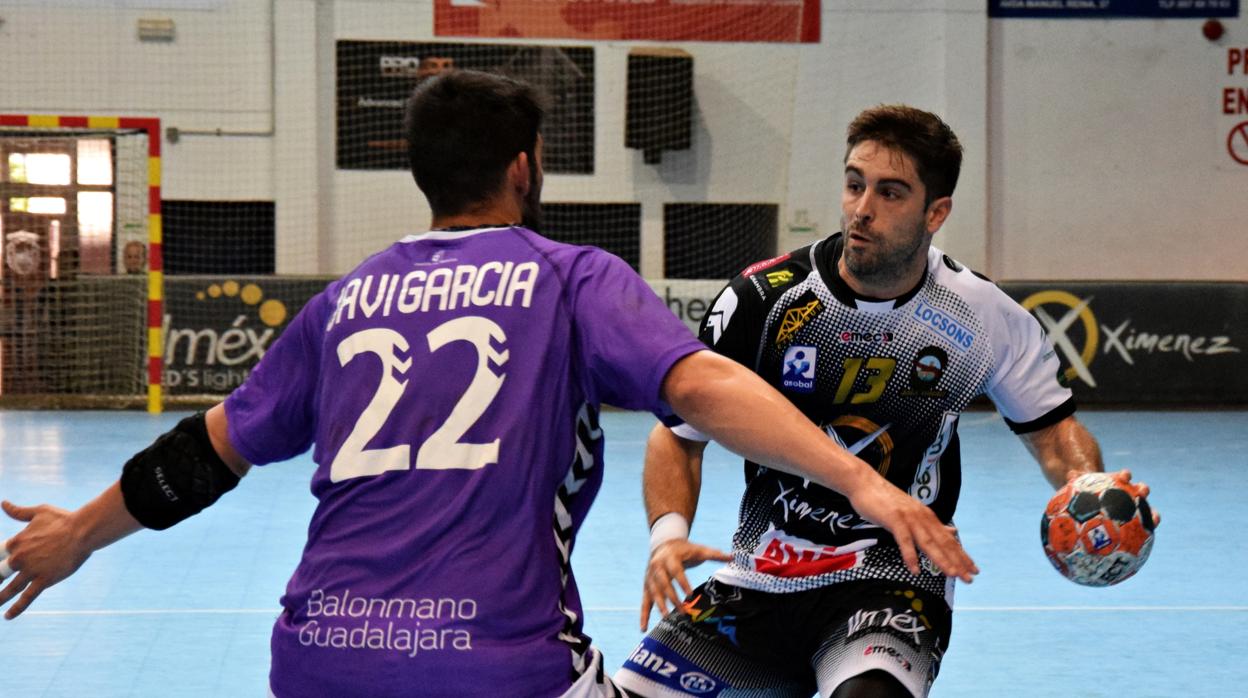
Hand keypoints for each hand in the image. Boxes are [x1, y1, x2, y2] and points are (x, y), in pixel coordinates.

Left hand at [0, 501, 93, 619]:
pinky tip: (7, 616)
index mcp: (16, 542)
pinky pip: (27, 597)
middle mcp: (19, 558)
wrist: (82, 531)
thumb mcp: (39, 512)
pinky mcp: (44, 580)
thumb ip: (18, 511)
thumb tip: (3, 504)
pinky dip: (16, 608)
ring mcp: (31, 571)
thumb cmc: (63, 519)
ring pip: (8, 589)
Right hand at [640, 539, 731, 630]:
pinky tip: (644, 628)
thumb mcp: (699, 549)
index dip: (682, 582)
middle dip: (672, 597)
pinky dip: (643, 615)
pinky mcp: (646, 586)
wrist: (663, 543)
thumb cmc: (685, 549)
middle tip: (683, 610)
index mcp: (670, 557)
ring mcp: (650, 577)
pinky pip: (644, 601)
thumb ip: (715, 554)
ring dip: (659, 605)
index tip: (690, 595)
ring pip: (653, 593)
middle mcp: (657, 567)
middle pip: (663, 583)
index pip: (676, 571)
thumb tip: (733, 557)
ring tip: (666, 616)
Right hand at [848, 480, 978, 582]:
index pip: (949, 540)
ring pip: (928, 542)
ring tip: (952, 575)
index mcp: (928, 518)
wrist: (865, 483)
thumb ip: (932, 524)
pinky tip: (915, 570)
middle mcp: (923, 518)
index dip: (962, 556)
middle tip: (970, 578)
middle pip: (943, 543)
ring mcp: (909, 518)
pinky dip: (910, 555)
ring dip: (941, 559)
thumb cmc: (886, 500)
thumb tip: (953, 531)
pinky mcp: (894, 519)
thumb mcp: (913, 512)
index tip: (974, 570)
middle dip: (957, 561)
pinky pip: (904, 540)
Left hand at [1072, 469, 1161, 527]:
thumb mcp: (1082, 488)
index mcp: (1118, 484)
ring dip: (1152, 512)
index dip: (1125, 475)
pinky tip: (1148, 536)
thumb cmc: (1088, 495)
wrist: (1094, 506)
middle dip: (1143, 490)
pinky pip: (1144, 527)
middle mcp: (1129, 495)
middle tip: (1142, 492)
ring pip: (1146, 509)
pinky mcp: (1136, 523)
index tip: (1125, 475)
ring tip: (1155, 517)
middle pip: (1140, 490)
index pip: (1124, 477)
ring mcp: (1134, 509)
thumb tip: (1071, 474)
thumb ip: (1077, 480)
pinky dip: (1148, 529)